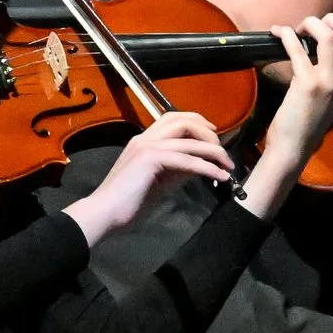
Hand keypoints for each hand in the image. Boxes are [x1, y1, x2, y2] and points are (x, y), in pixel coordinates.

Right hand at [60, 110, 234, 245]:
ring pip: (189, 137)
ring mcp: (147, 145)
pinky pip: (187, 159)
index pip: (174, 119)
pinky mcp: (151, 158)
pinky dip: (207, 167)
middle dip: (209, 133)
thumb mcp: (159, 183)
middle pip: (184, 120)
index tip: (214, 138)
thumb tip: (201, 165)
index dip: (198, 123)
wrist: (104, 214)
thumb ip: (177, 171)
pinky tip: (220, 177)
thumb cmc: (126, 204)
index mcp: (143, 141)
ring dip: (214, 150)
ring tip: (228, 166)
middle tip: (223, 153)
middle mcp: (145, 138)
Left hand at [264, 14, 332, 165]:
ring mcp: (329, 81)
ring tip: (298, 29)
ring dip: (311, 24)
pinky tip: (277, 32)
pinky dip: (285, 34)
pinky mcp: (307, 84)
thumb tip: (332, 41)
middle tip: (315, 27)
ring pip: (329, 36)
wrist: (295, 146)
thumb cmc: (311, 118)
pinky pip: (297, 48)